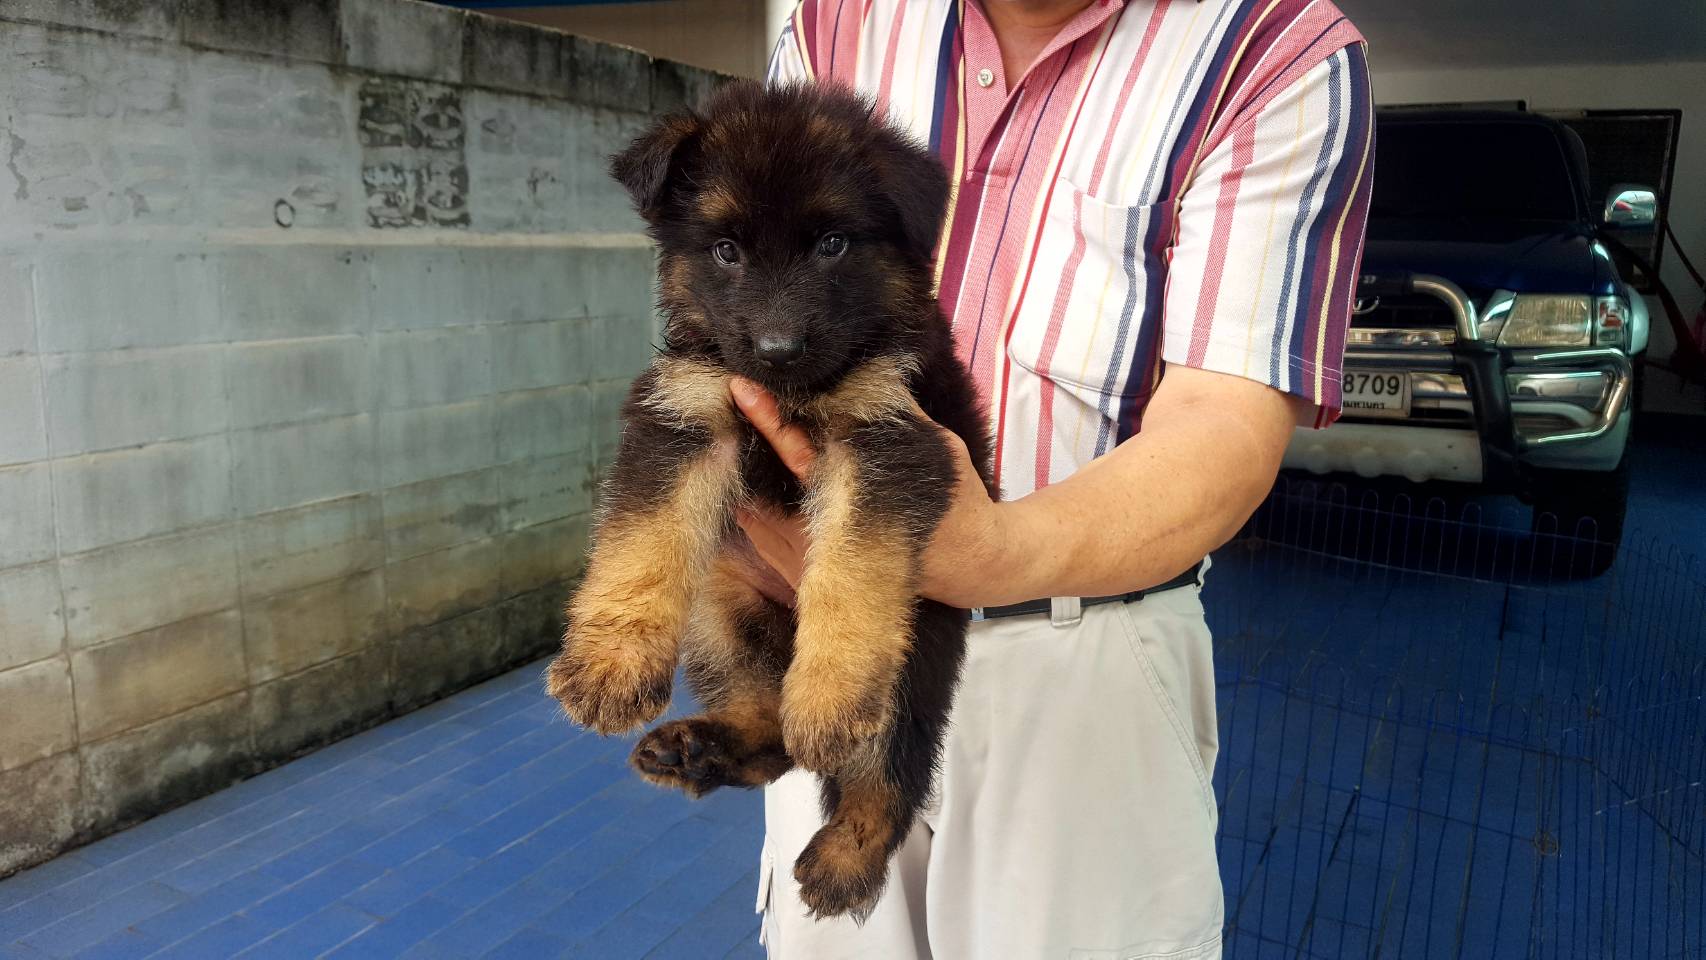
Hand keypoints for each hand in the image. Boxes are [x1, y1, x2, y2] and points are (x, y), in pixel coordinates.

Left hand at [729, 377, 1016, 608]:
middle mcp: (829, 531)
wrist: (972, 564)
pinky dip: (750, 512)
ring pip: (755, 516)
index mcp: (856, 490)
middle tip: (721, 418)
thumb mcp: (932, 444)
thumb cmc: (955, 499)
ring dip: (742, 481)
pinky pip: (761, 542)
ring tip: (725, 448)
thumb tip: (864, 371)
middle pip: (765, 486)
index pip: (798, 450)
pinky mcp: (807, 582)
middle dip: (742, 450)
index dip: (768, 418)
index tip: (742, 389)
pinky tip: (744, 488)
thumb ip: (892, 413)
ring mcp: (814, 562)